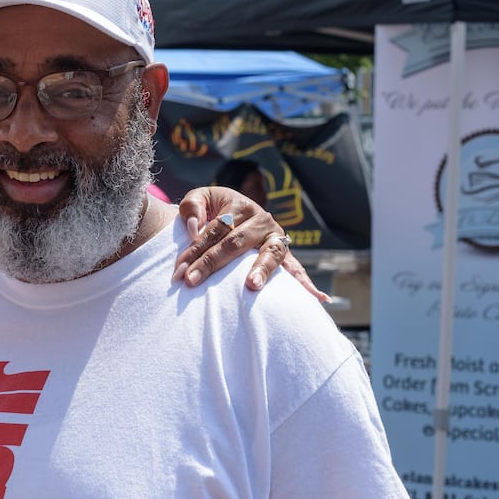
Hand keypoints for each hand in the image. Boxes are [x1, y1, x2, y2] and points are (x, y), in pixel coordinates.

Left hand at [175, 187, 328, 300]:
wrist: (232, 210)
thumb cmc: (213, 209)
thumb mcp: (201, 198)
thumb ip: (192, 207)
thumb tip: (195, 228)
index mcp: (239, 205)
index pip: (214, 230)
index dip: (194, 249)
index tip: (179, 270)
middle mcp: (261, 220)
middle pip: (235, 243)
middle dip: (211, 263)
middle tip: (192, 280)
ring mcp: (275, 237)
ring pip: (269, 254)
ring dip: (261, 270)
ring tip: (251, 285)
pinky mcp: (285, 253)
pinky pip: (296, 269)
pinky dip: (306, 284)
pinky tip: (319, 299)